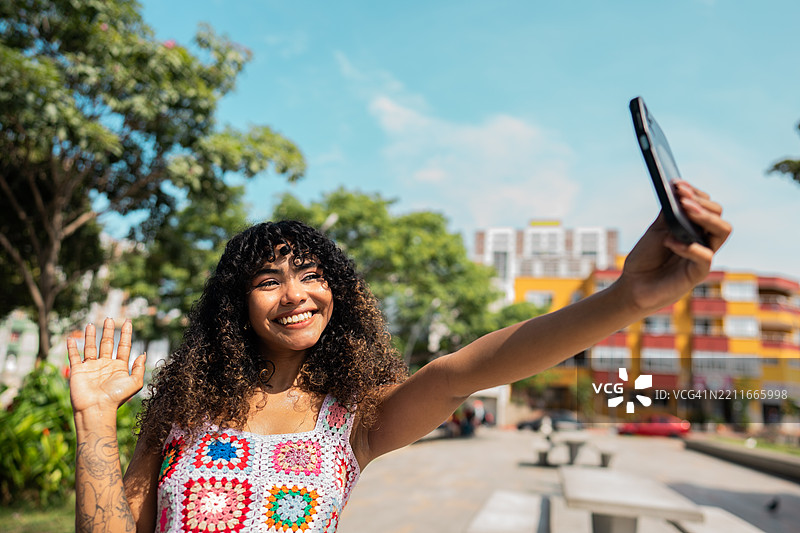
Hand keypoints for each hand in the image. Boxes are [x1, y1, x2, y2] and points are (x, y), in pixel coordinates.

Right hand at [67, 318, 146, 414]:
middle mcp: (105, 365)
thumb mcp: (134, 382)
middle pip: (107, 344)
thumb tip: (143, 353)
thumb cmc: (116, 397)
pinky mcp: (78, 371)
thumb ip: (139, 368)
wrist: (96, 408)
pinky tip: (71, 338)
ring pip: (91, 347)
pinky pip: (74, 357)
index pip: (123, 346)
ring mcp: (91, 367)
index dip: (126, 334)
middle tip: (110, 318)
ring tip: (91, 324)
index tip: (128, 321)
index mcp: (119, 367)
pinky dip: (72, 348)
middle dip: (109, 331)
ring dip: (91, 336)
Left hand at [620, 180, 730, 312]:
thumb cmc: (646, 258)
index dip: (694, 192)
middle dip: (700, 201)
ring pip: (723, 230)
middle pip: (718, 214)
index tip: (676, 184)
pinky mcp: (698, 272)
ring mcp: (703, 255)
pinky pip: (706, 256)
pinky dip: (689, 246)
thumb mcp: (656, 231)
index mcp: (694, 227)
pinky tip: (671, 241)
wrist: (633, 285)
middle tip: (681, 196)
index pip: (705, 204)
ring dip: (705, 216)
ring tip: (684, 209)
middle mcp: (704, 239)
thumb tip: (678, 191)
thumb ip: (669, 214)